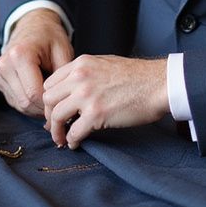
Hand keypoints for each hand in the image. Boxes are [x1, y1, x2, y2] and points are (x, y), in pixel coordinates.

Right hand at [0, 9, 73, 117]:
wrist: (33, 24)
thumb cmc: (50, 37)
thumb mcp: (63, 51)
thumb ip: (61, 78)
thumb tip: (60, 104)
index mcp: (20, 55)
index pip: (34, 94)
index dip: (50, 103)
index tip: (63, 101)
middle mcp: (4, 64)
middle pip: (25, 102)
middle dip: (43, 107)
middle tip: (59, 101)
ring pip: (19, 104)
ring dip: (36, 106)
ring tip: (50, 95)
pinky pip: (14, 101)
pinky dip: (28, 102)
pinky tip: (39, 92)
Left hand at [41, 55, 167, 149]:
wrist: (157, 84)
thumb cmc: (136, 76)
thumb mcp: (104, 64)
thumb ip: (85, 73)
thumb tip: (72, 91)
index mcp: (80, 64)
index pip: (50, 83)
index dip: (50, 100)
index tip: (54, 111)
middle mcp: (79, 77)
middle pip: (48, 99)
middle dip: (49, 116)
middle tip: (55, 127)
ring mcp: (87, 95)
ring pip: (56, 116)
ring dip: (57, 131)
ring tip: (62, 138)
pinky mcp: (96, 114)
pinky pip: (74, 131)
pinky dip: (72, 140)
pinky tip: (76, 142)